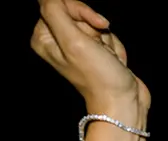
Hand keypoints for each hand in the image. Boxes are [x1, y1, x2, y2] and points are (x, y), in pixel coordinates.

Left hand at [31, 0, 149, 115]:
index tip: (97, 26)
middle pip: (77, 12)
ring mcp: (77, 46)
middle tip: (101, 47)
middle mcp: (57, 41)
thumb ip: (56, 12)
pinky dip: (114, 47)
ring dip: (108, 39)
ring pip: (95, 24)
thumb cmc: (99, 77)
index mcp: (44, 38)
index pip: (57, 4)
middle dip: (95, 28)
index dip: (80, 11)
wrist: (123, 102)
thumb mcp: (73, 40)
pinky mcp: (95, 52)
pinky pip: (107, 36)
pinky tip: (114, 61)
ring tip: (108, 58)